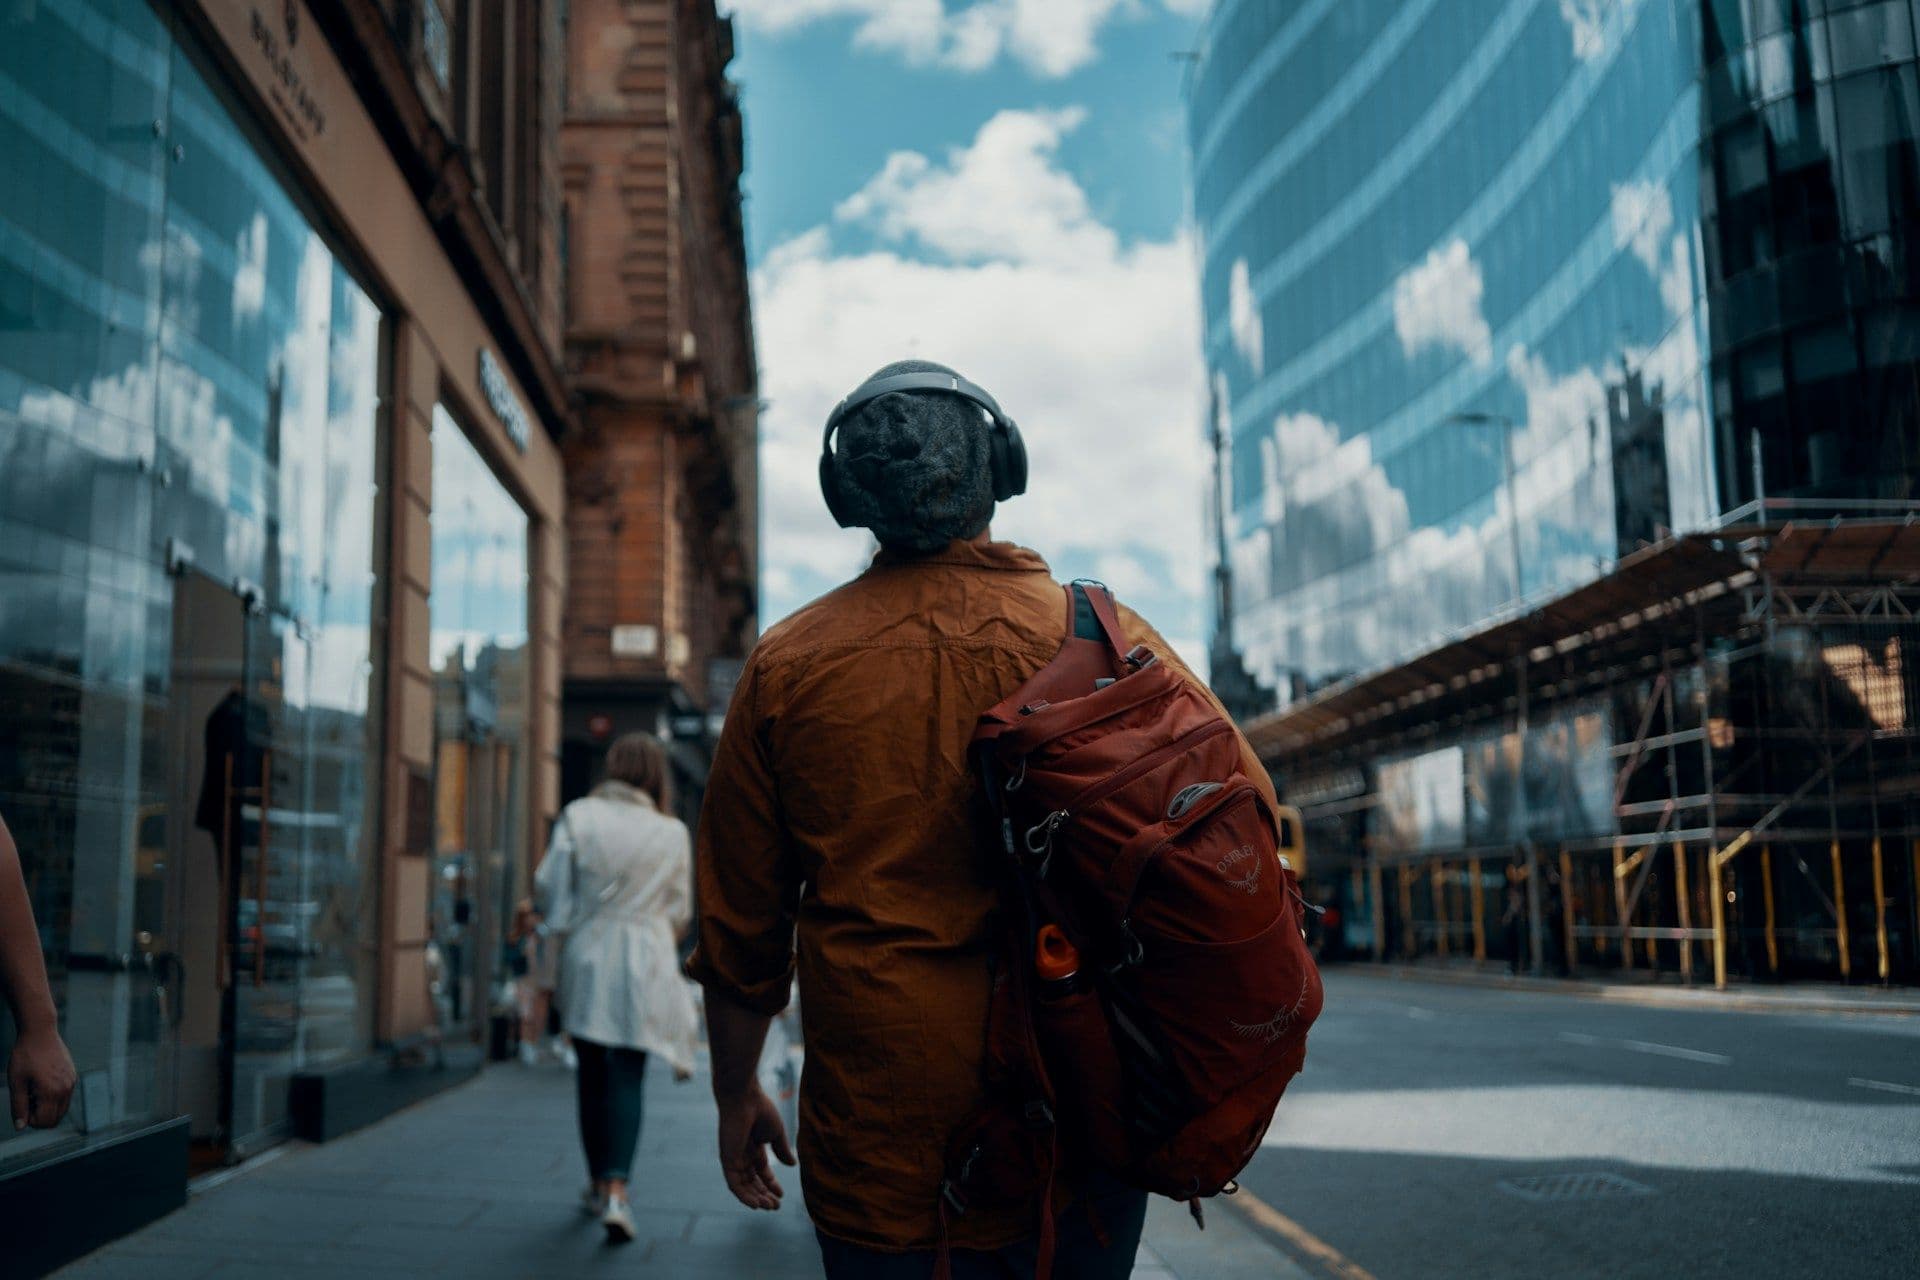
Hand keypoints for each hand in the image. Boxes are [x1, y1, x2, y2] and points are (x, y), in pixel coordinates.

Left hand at [9, 1023, 76, 1130]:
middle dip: (39, 1117)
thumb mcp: (16, 1083)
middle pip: (56, 1119)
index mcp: (52, 1092)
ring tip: (33, 1091)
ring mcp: (71, 1082)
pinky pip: (65, 1096)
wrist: (40, 1032)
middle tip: (26, 1101)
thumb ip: (19, 1106)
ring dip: (47, 1108)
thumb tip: (20, 1126)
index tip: (21, 1107)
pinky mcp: (72, 1076)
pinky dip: (53, 1097)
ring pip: (62, 1109)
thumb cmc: (25, 1056)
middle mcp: (66, 1089)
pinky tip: (41, 1083)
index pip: (45, 1122)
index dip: (30, 1121)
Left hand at [716, 1084, 794, 1210]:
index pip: (761, 1171)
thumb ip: (782, 1150)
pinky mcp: (727, 1160)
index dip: (771, 1184)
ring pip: (743, 1185)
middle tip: (776, 1207)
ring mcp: (733, 1158)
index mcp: (753, 1146)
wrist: (744, 1098)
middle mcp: (742, 1154)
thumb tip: (792, 1165)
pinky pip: (734, 1183)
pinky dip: (744, 1196)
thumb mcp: (776, 1133)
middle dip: (764, 1194)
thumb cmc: (760, 1109)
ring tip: (769, 1207)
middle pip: (752, 1181)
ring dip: (755, 1198)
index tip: (782, 1196)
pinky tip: (755, 1204)